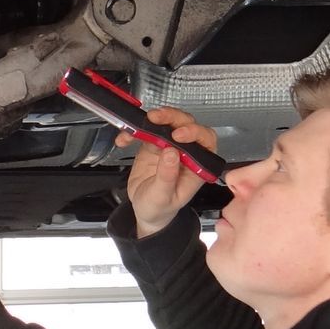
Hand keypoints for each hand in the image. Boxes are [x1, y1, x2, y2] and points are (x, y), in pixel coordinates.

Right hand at [119, 106, 218, 237]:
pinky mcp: (154, 144)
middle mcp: (186, 152)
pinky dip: (134, 130)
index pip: (205, 141)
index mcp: (197, 166)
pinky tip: (125, 139)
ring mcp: (170, 146)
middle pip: (187, 125)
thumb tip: (171, 153)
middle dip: (173, 118)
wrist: (146, 210)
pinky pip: (146, 130)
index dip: (194, 133)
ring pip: (168, 123)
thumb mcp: (162, 198)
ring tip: (144, 122)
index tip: (178, 134)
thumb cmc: (160, 208)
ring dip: (156, 118)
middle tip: (157, 119)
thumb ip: (167, 177)